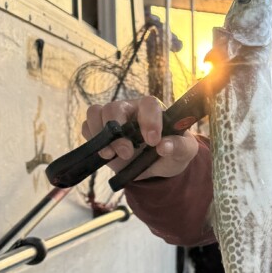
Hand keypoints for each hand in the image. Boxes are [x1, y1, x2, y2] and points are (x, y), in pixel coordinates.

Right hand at [82, 96, 198, 180]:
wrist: (155, 167)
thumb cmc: (171, 152)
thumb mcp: (184, 152)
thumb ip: (179, 147)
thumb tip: (165, 146)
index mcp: (153, 109)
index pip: (148, 105)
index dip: (149, 121)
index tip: (153, 142)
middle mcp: (130, 109)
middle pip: (115, 108)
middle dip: (118, 133)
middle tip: (126, 153)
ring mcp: (113, 118)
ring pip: (97, 113)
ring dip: (101, 135)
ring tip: (110, 155)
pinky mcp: (100, 131)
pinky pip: (87, 127)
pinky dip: (92, 140)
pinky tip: (104, 154)